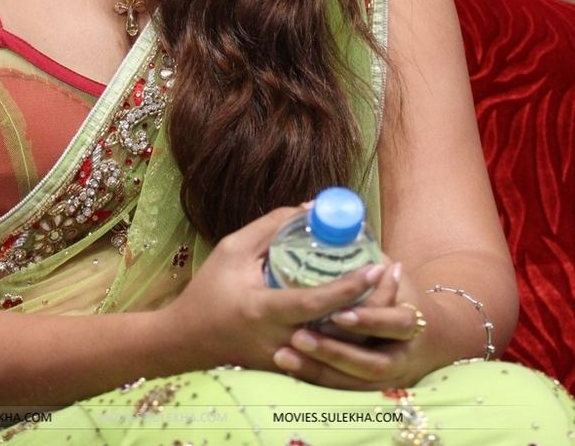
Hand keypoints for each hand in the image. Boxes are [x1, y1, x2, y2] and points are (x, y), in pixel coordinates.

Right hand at [163, 206, 387, 375]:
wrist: (187, 339)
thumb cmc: (209, 288)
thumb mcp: (233, 249)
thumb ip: (271, 227)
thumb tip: (311, 208)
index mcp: (263, 309)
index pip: (314, 302)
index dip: (347, 288)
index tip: (373, 268)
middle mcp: (279, 339)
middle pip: (335, 328)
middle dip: (366, 305)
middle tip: (387, 275)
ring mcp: (286, 357)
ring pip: (336, 345)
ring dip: (361, 320)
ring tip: (382, 291)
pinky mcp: (289, 366)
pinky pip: (324, 351)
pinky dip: (344, 331)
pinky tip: (359, 311)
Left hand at [272, 261, 432, 388]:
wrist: (435, 339)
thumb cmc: (405, 294)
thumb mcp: (391, 271)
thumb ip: (365, 252)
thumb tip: (324, 217)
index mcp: (411, 319)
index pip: (392, 322)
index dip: (365, 318)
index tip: (336, 311)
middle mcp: (403, 355)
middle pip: (370, 364)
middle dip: (333, 351)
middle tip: (297, 336)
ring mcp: (389, 378)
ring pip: (352, 384)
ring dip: (317, 369)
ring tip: (282, 355)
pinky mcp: (371, 391)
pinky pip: (340, 392)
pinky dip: (314, 380)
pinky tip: (285, 365)